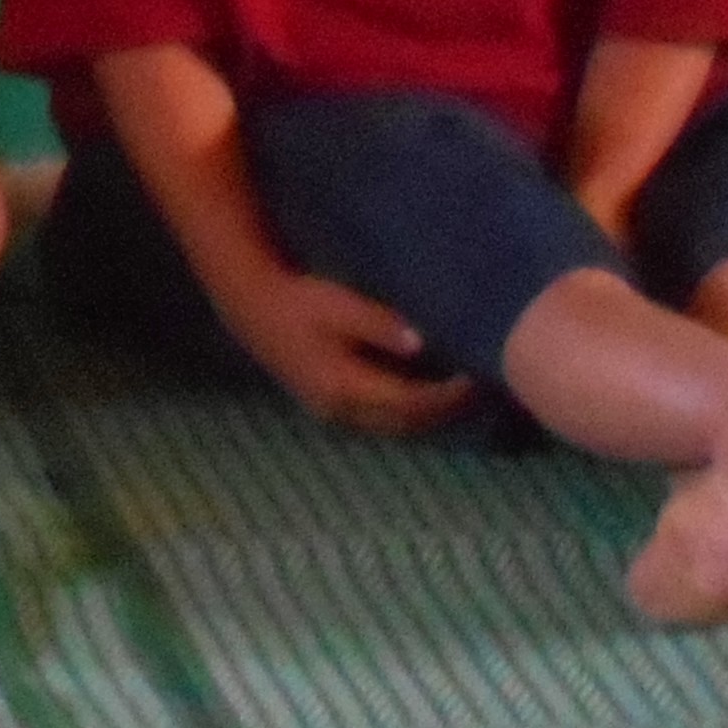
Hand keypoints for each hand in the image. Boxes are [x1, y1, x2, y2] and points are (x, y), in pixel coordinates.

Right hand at [225, 263, 472, 436]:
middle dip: (443, 410)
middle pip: (406, 422)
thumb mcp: (338, 306)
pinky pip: (379, 419)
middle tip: (477, 389)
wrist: (250, 307)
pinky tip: (420, 394)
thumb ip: (379, 325)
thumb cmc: (297, 301)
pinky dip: (405, 411)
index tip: (475, 376)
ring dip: (425, 415)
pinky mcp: (329, 405)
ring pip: (393, 426)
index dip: (446, 395)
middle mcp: (342, 410)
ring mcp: (333, 413)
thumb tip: (422, 344)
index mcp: (346, 387)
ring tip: (455, 395)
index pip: (410, 402)